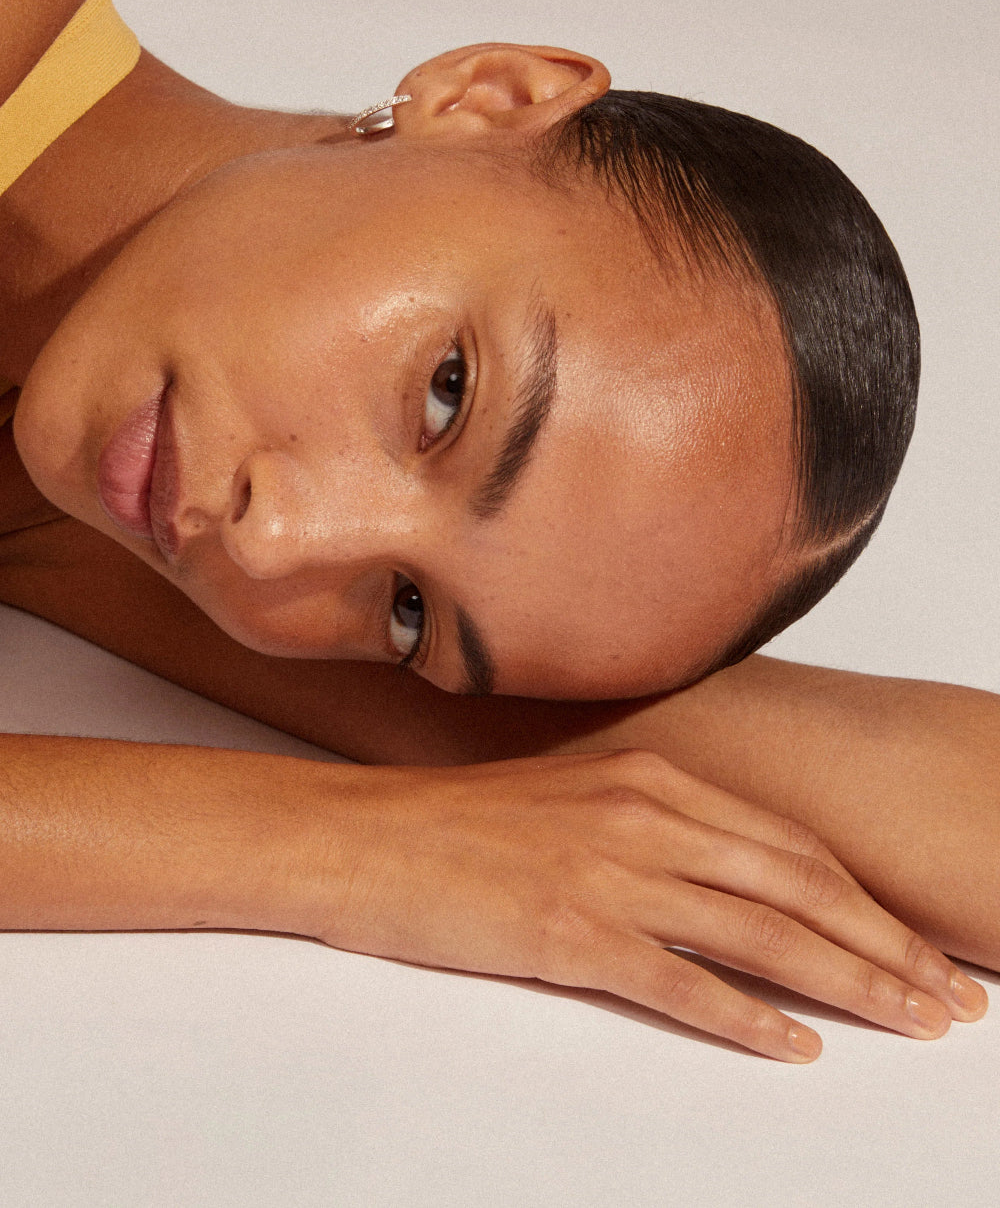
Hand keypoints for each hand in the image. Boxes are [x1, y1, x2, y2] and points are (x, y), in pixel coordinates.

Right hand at [306, 749, 987, 1061]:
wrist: (360, 835)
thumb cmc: (458, 822)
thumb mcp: (572, 798)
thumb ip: (652, 823)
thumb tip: (727, 876)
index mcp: (649, 775)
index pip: (788, 843)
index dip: (865, 898)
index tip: (916, 941)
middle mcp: (642, 813)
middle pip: (796, 887)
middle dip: (886, 946)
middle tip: (949, 997)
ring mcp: (608, 870)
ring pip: (758, 932)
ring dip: (847, 984)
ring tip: (909, 1023)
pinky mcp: (567, 930)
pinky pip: (679, 980)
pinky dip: (747, 1018)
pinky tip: (795, 1048)